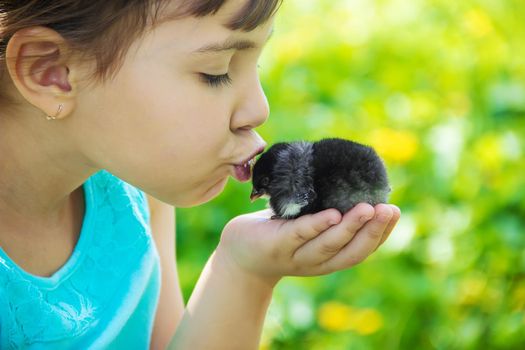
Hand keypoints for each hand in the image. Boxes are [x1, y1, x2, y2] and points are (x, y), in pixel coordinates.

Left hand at [215, 203, 400, 286]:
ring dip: (351, 227)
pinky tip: (332, 215)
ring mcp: (296, 256)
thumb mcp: (305, 225)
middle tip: (389, 210)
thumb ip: (325, 211)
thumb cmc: (277, 233)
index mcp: (329, 258)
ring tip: (368, 209)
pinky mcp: (276, 246)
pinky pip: (299, 235)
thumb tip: (348, 179)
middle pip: (351, 251)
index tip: (395, 212)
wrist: (239, 254)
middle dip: (373, 231)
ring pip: (329, 245)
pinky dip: (317, 225)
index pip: (361, 249)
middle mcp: (317, 262)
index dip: (381, 234)